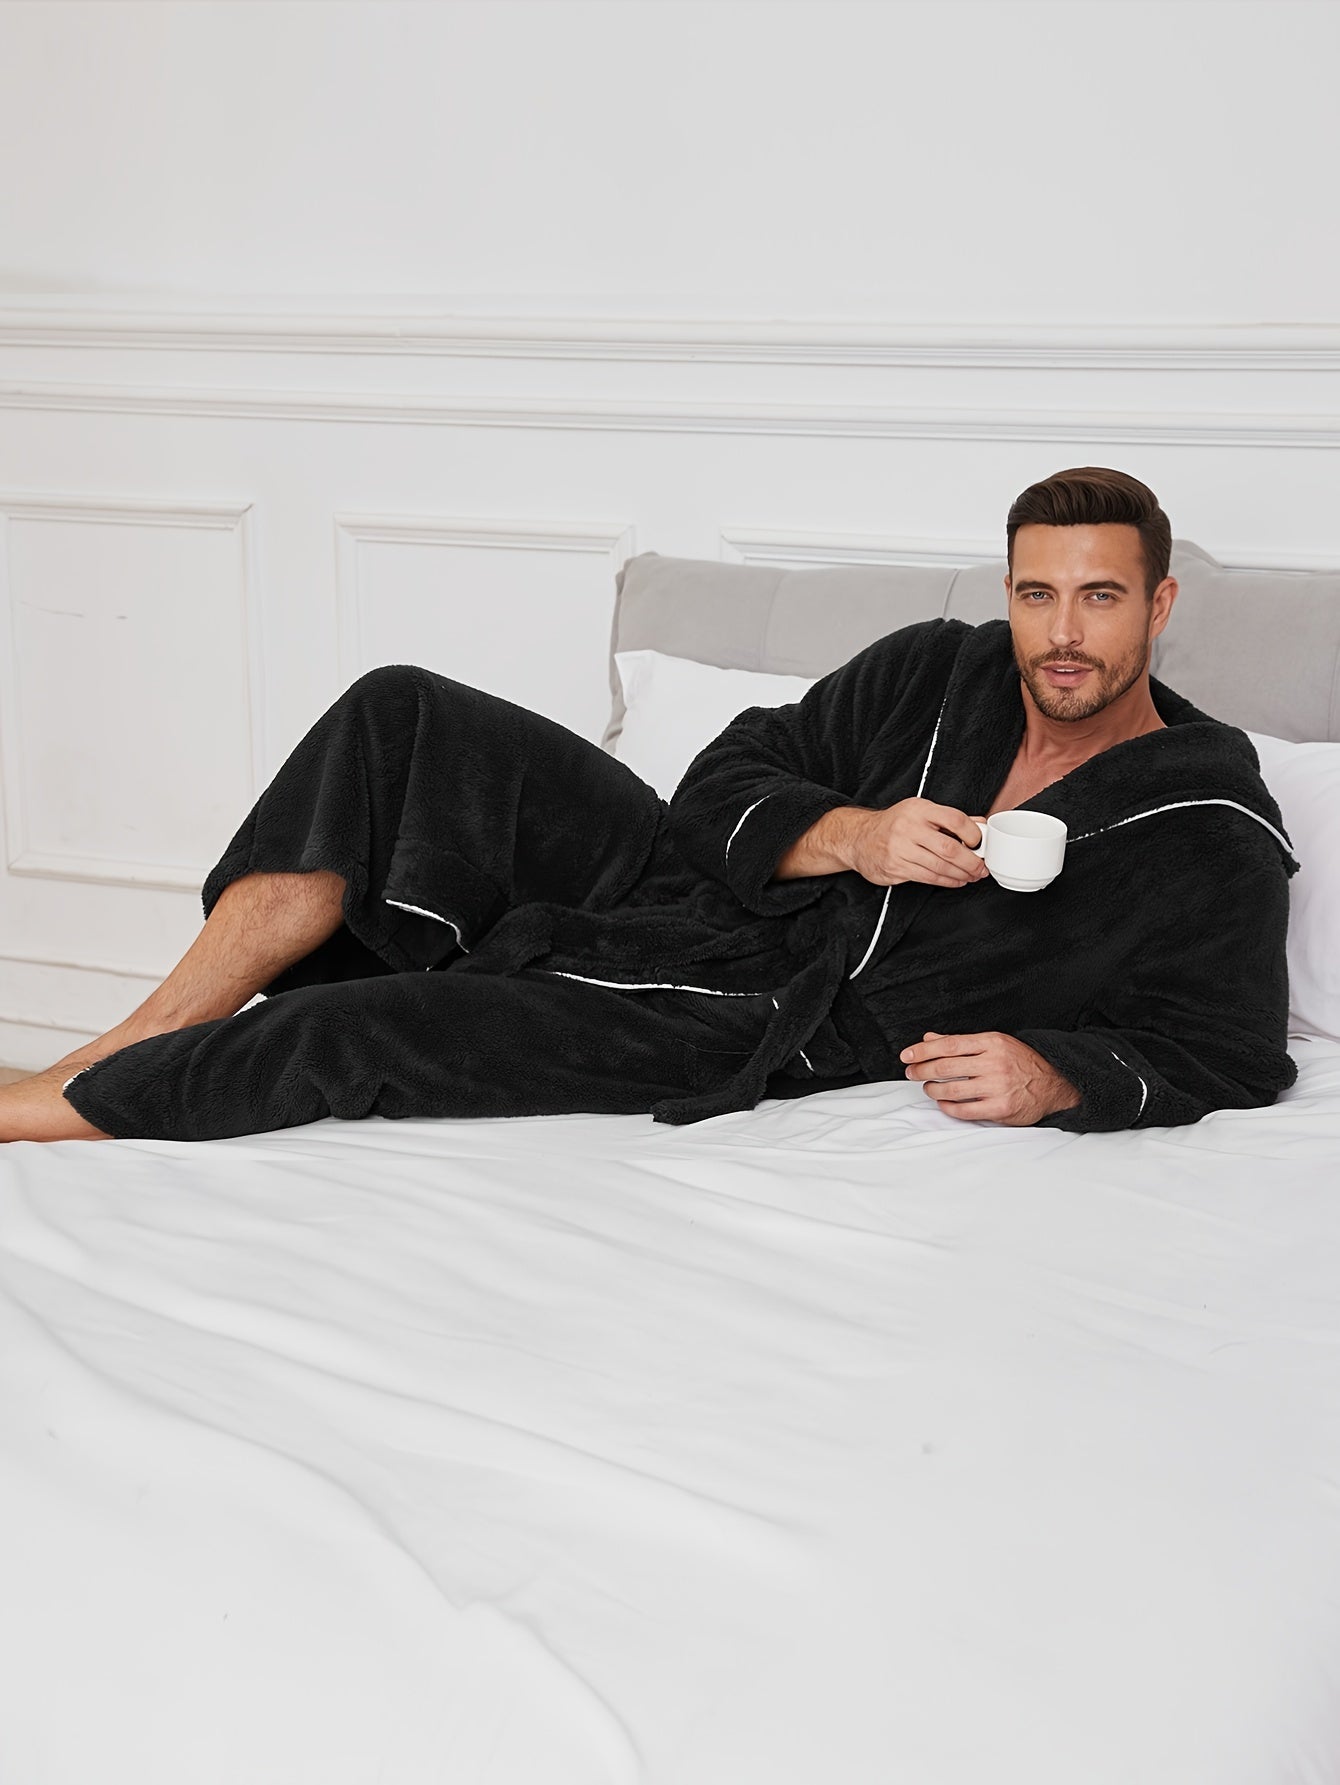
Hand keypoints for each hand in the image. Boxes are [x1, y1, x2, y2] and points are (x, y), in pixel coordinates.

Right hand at [843, 800, 988, 888]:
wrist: (859, 838)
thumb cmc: (894, 824)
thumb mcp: (920, 812)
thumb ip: (949, 819)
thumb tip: (980, 825)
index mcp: (919, 809)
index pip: (954, 819)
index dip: (973, 833)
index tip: (980, 843)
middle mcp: (908, 827)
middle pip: (949, 848)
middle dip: (970, 862)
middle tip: (981, 868)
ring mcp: (900, 848)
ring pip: (939, 866)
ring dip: (960, 875)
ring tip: (971, 876)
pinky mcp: (895, 867)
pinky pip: (927, 877)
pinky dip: (946, 881)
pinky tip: (955, 880)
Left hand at [899, 1030, 1081, 1125]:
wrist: (1054, 1084)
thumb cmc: (1021, 1062)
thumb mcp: (994, 1043)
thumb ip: (961, 1042)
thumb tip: (929, 1039)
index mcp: (992, 1043)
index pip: (949, 1044)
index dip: (923, 1050)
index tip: (907, 1055)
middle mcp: (994, 1063)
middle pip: (945, 1067)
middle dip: (921, 1070)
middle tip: (911, 1072)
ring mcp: (998, 1087)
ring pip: (951, 1090)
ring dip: (932, 1089)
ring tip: (928, 1087)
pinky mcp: (1000, 1109)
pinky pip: (964, 1110)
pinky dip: (948, 1107)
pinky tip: (944, 1102)